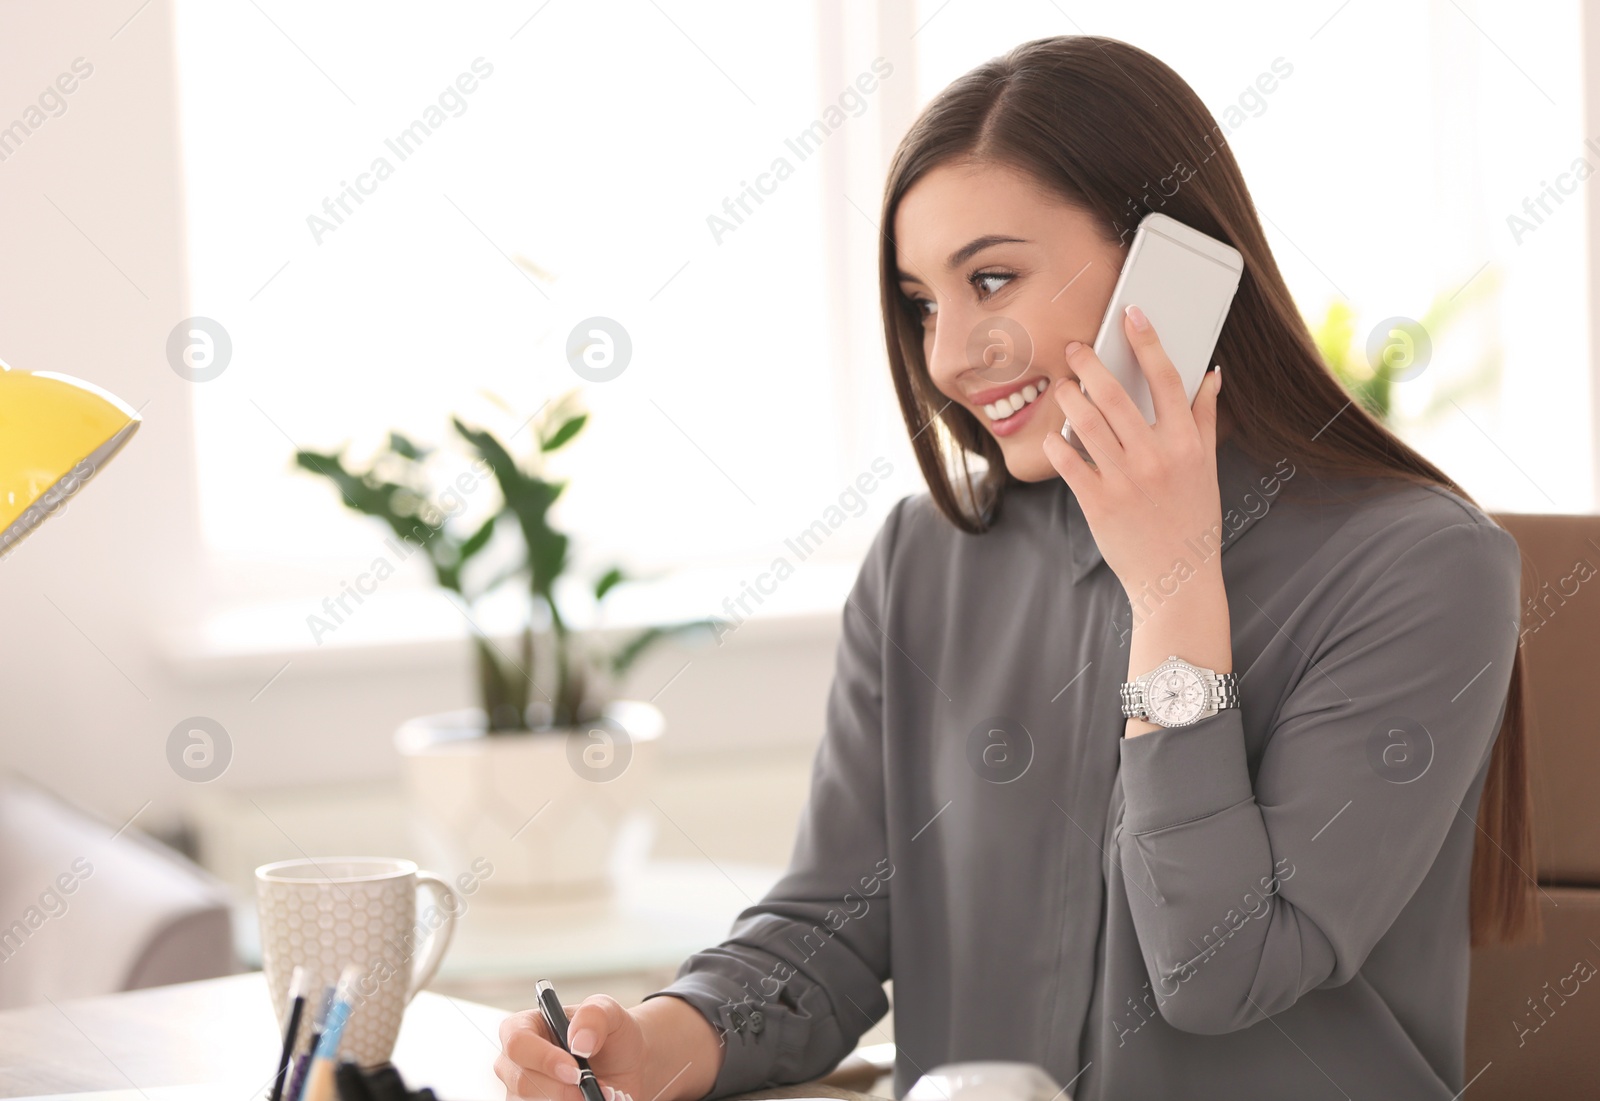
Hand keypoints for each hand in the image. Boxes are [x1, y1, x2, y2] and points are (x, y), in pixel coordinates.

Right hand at [497, 993, 723, 1100]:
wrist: (635, 1066)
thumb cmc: (618, 1034)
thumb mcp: (615, 1014)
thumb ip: (598, 1017)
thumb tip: (580, 1040)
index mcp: (525, 1029)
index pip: (514, 1043)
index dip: (538, 1059)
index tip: (572, 1070)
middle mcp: (517, 1065)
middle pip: (519, 1084)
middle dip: (558, 1093)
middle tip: (596, 1093)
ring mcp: (525, 1094)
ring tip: (604, 1097)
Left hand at [1040, 304, 1224, 600]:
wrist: (1176, 578)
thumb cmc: (1192, 519)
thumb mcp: (1207, 467)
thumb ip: (1204, 418)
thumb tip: (1213, 374)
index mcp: (1186, 444)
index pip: (1167, 379)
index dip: (1148, 341)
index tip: (1131, 314)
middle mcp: (1156, 458)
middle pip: (1116, 395)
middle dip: (1089, 363)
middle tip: (1074, 349)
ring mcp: (1125, 480)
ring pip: (1085, 423)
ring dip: (1067, 398)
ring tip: (1062, 387)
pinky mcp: (1097, 503)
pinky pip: (1067, 461)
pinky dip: (1056, 443)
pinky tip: (1053, 434)